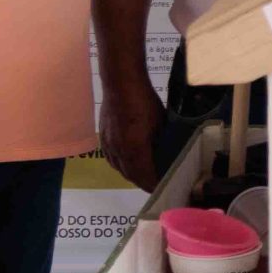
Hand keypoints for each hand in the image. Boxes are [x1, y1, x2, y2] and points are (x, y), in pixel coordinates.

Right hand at [100, 76, 166, 191]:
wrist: (120, 84)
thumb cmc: (145, 101)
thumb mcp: (160, 123)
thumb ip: (162, 143)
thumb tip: (168, 156)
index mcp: (134, 148)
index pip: (144, 177)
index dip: (154, 185)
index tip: (164, 189)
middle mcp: (118, 151)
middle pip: (131, 176)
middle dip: (143, 182)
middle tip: (156, 184)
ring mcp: (108, 145)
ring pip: (120, 168)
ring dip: (132, 175)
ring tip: (144, 176)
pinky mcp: (103, 138)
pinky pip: (112, 159)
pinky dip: (121, 165)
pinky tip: (128, 162)